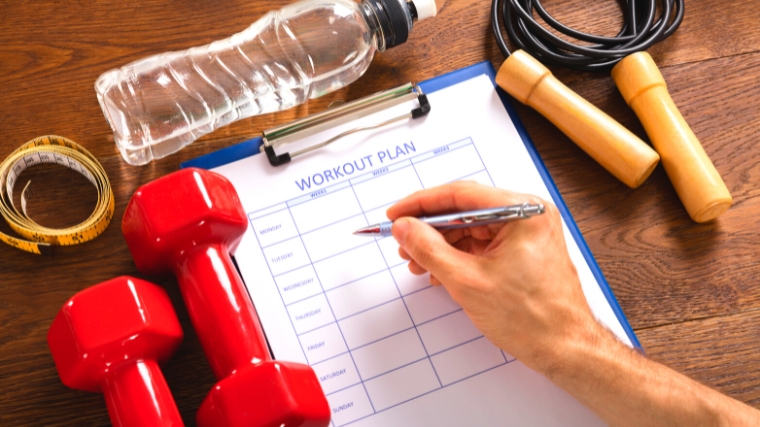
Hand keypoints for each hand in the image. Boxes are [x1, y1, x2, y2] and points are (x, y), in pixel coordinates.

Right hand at [387, 181, 598, 373]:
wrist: (565, 349)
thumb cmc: (534, 318)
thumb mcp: (467, 281)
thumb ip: (429, 249)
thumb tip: (405, 228)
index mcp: (522, 212)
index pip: (461, 195)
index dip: (422, 204)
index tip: (397, 213)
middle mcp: (527, 215)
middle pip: (465, 210)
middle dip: (430, 228)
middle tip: (403, 241)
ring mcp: (526, 233)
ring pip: (471, 228)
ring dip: (441, 244)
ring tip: (417, 261)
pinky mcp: (523, 250)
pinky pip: (482, 243)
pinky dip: (458, 255)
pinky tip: (439, 270)